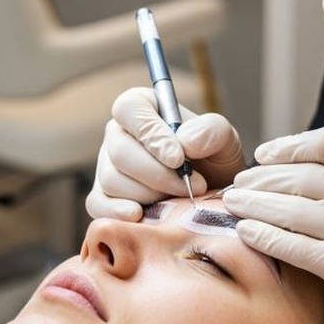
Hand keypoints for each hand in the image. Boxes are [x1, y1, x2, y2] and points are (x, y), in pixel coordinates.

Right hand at [85, 87, 245, 219]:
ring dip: (150, 195)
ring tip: (180, 200)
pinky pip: (100, 205)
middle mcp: (117, 134)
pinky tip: (140, 215)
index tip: (179, 159)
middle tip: (193, 186)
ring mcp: (106, 166)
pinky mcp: (102, 197)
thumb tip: (185, 141)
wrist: (211, 196)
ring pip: (113, 181)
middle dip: (158, 175)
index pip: (129, 109)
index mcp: (141, 107)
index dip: (151, 134)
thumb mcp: (224, 140)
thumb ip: (212, 131)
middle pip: (120, 151)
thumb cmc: (213, 161)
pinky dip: (119, 213)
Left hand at [223, 127, 323, 323]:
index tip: (263, 155)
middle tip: (237, 184)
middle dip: (261, 178)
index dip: (288, 146)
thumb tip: (297, 173)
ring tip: (231, 203)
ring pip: (290, 208)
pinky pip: (292, 246)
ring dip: (253, 204)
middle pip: (302, 175)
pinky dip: (263, 237)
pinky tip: (245, 233)